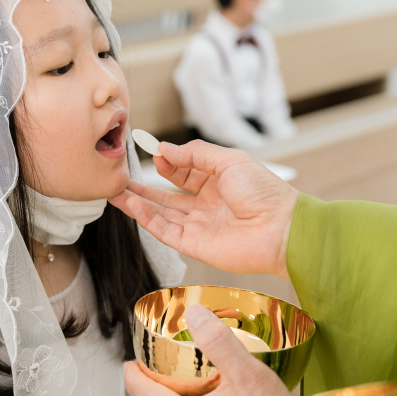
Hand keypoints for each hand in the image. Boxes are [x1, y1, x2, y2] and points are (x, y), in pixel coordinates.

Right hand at [110, 139, 297, 277]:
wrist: (280, 229)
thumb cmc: (264, 193)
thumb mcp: (229, 160)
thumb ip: (195, 155)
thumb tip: (165, 150)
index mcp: (219, 183)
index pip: (184, 173)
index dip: (168, 164)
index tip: (151, 152)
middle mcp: (206, 205)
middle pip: (167, 196)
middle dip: (143, 186)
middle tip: (120, 176)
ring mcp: (199, 226)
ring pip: (161, 213)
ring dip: (138, 202)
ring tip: (115, 190)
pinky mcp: (194, 245)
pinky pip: (165, 231)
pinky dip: (147, 218)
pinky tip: (131, 204)